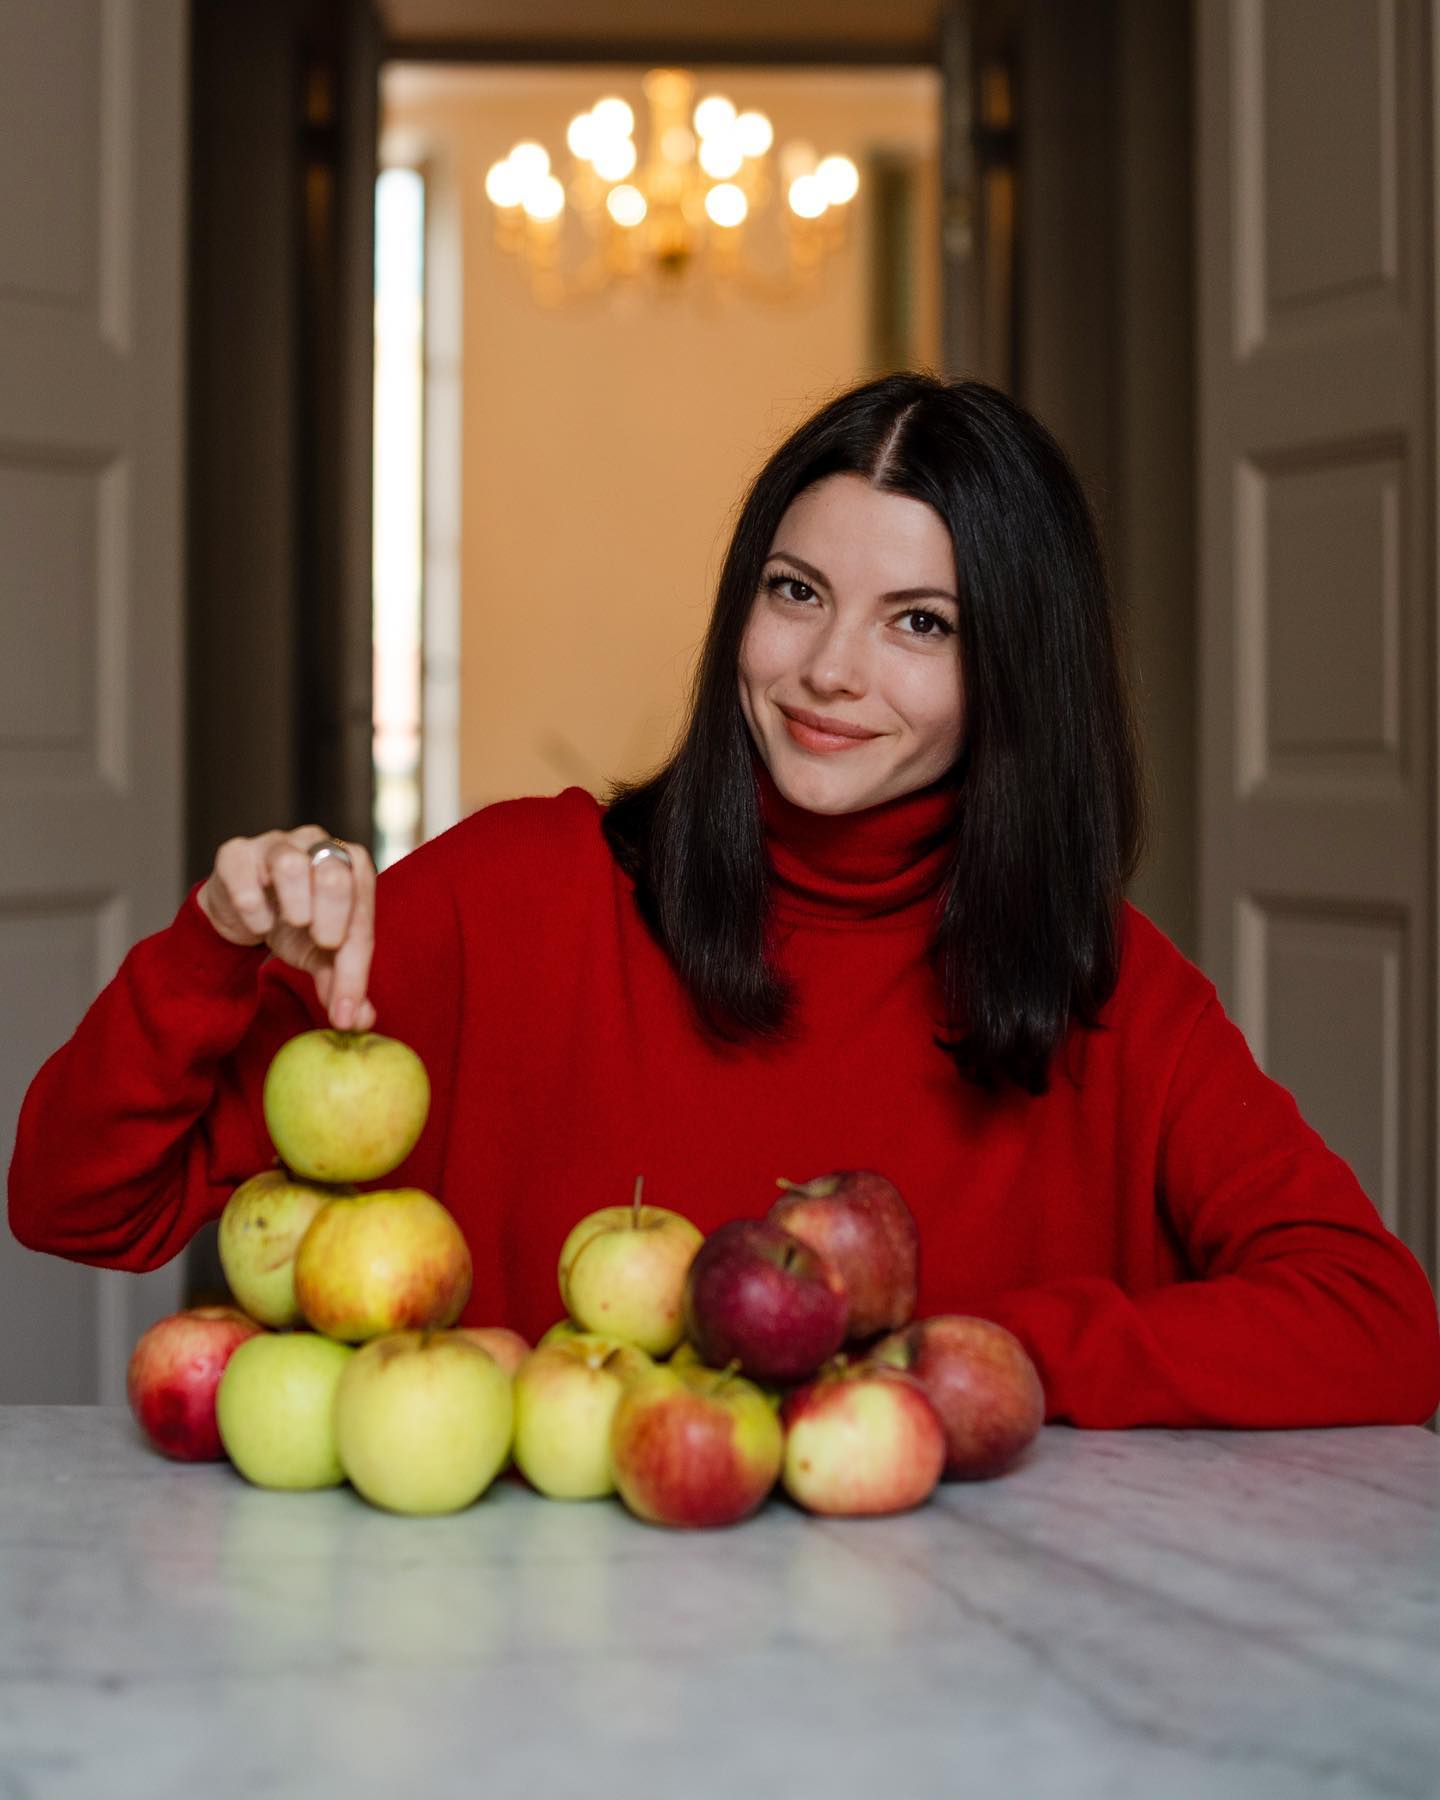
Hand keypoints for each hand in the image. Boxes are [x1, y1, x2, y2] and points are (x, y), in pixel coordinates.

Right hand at [199, 826, 376, 1031]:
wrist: (242, 911)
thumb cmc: (292, 927)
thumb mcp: (319, 957)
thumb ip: (341, 983)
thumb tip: (359, 1020)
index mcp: (351, 868)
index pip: (362, 916)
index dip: (356, 969)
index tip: (343, 1010)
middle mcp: (318, 846)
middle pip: (336, 874)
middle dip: (334, 917)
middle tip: (323, 945)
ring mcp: (276, 844)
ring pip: (291, 862)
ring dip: (294, 902)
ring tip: (289, 924)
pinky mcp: (236, 853)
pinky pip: (244, 872)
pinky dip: (250, 904)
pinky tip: (256, 922)